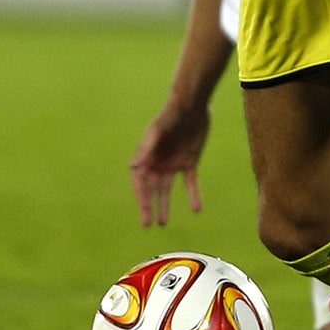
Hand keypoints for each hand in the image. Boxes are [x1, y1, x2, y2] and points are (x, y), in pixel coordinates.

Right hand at [131, 101, 210, 226]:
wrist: (191, 106)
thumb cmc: (170, 116)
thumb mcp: (156, 131)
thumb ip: (146, 149)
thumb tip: (132, 166)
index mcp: (146, 157)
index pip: (140, 181)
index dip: (141, 195)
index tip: (145, 207)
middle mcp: (158, 163)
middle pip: (152, 189)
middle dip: (149, 206)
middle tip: (147, 224)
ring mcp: (173, 164)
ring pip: (167, 190)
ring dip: (165, 205)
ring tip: (162, 223)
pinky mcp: (190, 162)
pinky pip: (191, 183)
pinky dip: (193, 196)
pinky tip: (196, 210)